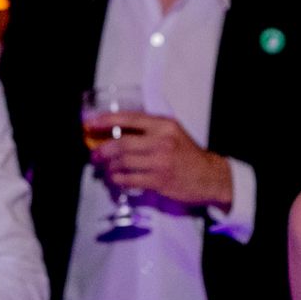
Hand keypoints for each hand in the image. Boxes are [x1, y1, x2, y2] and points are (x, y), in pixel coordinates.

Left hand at [91, 114, 233, 208]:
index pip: (130, 118)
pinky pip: (130, 180)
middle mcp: (162, 141)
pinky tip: (116, 179)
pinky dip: (118, 179)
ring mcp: (161, 162)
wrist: (209, 176)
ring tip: (105, 168)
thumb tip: (116, 131)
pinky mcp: (159, 181)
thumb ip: (149, 130)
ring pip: (123, 163)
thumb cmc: (187, 154)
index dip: (107, 120)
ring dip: (109, 167)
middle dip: (103, 149)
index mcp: (164, 125)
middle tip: (95, 154)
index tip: (90, 123)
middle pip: (122, 144)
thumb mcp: (173, 133)